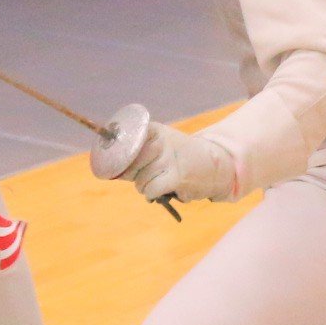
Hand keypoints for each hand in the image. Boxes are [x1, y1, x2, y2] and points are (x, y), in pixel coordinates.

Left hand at [100, 114, 234, 203]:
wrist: (214, 164)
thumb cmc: (180, 157)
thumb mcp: (161, 144)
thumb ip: (139, 152)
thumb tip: (111, 169)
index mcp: (154, 130)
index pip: (124, 143)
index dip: (117, 158)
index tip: (114, 163)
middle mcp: (160, 141)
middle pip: (128, 165)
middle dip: (132, 175)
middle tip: (146, 174)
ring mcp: (168, 159)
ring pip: (139, 181)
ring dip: (145, 186)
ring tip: (159, 181)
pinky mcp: (175, 177)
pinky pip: (150, 190)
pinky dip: (152, 194)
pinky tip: (161, 190)